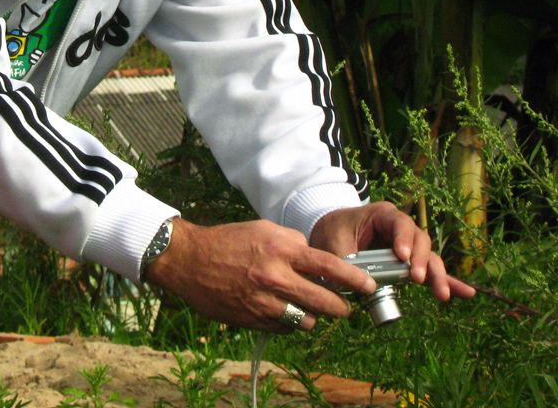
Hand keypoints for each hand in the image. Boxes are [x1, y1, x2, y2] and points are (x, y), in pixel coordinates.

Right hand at [145, 219, 375, 332]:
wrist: (189, 260)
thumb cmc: (227, 241)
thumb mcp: (263, 229)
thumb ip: (293, 242)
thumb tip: (316, 259)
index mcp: (281, 249)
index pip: (330, 267)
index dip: (355, 279)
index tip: (368, 285)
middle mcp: (276, 277)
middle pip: (326, 302)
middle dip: (342, 307)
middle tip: (344, 306)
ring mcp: (264, 301)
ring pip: (308, 321)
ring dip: (314, 316)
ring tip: (309, 308)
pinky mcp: (253, 319)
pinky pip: (285, 327)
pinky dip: (290, 322)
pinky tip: (284, 310)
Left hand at [310, 202, 475, 300]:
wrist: (330, 232)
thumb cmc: (332, 232)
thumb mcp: (334, 243)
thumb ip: (346, 261)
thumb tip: (358, 284)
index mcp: (383, 215)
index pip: (400, 223)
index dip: (404, 239)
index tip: (402, 257)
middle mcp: (400, 228)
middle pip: (421, 241)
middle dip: (422, 261)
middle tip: (417, 279)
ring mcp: (408, 245)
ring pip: (429, 258)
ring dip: (437, 276)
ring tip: (442, 295)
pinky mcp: (410, 262)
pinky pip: (430, 271)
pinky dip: (446, 281)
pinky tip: (465, 292)